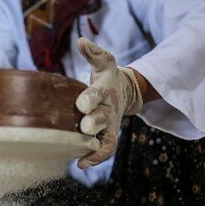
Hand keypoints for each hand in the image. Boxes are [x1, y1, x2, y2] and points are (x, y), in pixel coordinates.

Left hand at [75, 38, 142, 168]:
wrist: (124, 91)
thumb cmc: (106, 76)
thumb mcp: (103, 62)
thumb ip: (93, 53)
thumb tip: (82, 41)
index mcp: (104, 88)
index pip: (98, 92)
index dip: (90, 98)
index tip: (81, 105)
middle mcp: (108, 108)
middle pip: (102, 118)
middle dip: (94, 123)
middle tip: (83, 128)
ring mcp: (109, 123)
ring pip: (106, 139)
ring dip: (95, 149)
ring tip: (83, 158)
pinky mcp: (108, 135)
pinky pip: (106, 149)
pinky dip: (96, 158)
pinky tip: (81, 164)